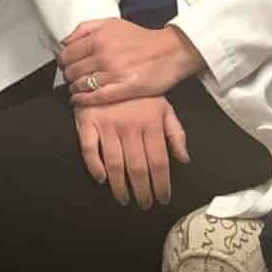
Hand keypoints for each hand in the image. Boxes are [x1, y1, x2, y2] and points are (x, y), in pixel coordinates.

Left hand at [60, 18, 201, 106]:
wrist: (171, 51)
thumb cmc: (142, 38)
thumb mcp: (112, 23)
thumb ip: (85, 29)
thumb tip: (64, 42)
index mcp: (99, 38)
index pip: (66, 54)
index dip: (63, 62)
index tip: (67, 66)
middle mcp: (104, 55)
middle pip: (71, 72)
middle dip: (69, 76)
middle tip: (74, 78)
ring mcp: (114, 73)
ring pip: (81, 86)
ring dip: (75, 89)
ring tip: (78, 89)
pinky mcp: (124, 89)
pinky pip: (95, 98)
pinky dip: (83, 100)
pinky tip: (79, 100)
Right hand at [73, 94, 189, 208]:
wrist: (110, 66)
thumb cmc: (140, 91)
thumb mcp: (164, 106)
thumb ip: (175, 132)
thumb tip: (183, 158)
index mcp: (151, 123)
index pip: (159, 162)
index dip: (161, 184)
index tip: (162, 198)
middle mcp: (130, 126)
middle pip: (138, 167)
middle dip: (142, 191)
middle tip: (144, 204)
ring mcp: (107, 125)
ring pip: (115, 163)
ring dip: (120, 186)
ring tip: (124, 199)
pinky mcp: (87, 122)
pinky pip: (89, 149)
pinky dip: (95, 167)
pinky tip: (101, 179)